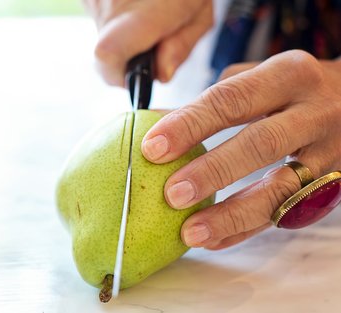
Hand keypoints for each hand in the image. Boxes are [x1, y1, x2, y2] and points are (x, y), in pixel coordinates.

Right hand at [84, 0, 212, 85]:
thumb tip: (161, 74)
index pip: (107, 57)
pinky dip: (116, 13)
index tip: (135, 74)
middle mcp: (111, 4)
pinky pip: (98, 14)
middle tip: (153, 33)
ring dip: (122, 31)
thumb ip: (180, 49)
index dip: (118, 75)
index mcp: (143, 15)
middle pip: (106, 51)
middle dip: (129, 52)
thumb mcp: (199, 14)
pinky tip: (134, 2)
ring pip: (102, 32)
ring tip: (146, 8)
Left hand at [140, 50, 340, 249]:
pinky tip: (213, 239)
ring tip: (190, 231)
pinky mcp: (330, 186)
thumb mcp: (253, 79)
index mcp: (286, 75)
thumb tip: (150, 124)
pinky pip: (287, 214)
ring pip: (281, 188)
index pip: (231, 100)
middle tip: (171, 193)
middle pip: (260, 143)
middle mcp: (314, 111)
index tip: (152, 148)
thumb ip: (207, 102)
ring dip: (232, 213)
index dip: (189, 125)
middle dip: (212, 171)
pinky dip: (247, 230)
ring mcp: (328, 152)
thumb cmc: (287, 89)